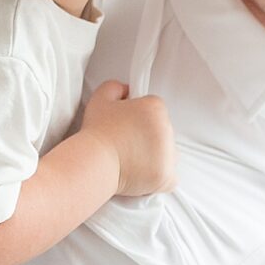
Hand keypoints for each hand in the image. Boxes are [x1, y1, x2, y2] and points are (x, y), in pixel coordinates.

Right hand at [79, 79, 177, 198]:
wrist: (95, 162)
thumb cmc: (97, 133)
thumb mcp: (101, 98)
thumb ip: (117, 87)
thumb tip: (127, 90)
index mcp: (156, 108)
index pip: (155, 110)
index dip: (140, 117)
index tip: (128, 125)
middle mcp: (167, 130)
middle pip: (163, 131)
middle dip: (148, 137)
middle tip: (127, 143)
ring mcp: (169, 155)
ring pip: (168, 154)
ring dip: (155, 156)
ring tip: (131, 159)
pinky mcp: (166, 176)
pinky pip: (170, 177)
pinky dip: (159, 176)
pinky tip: (142, 173)